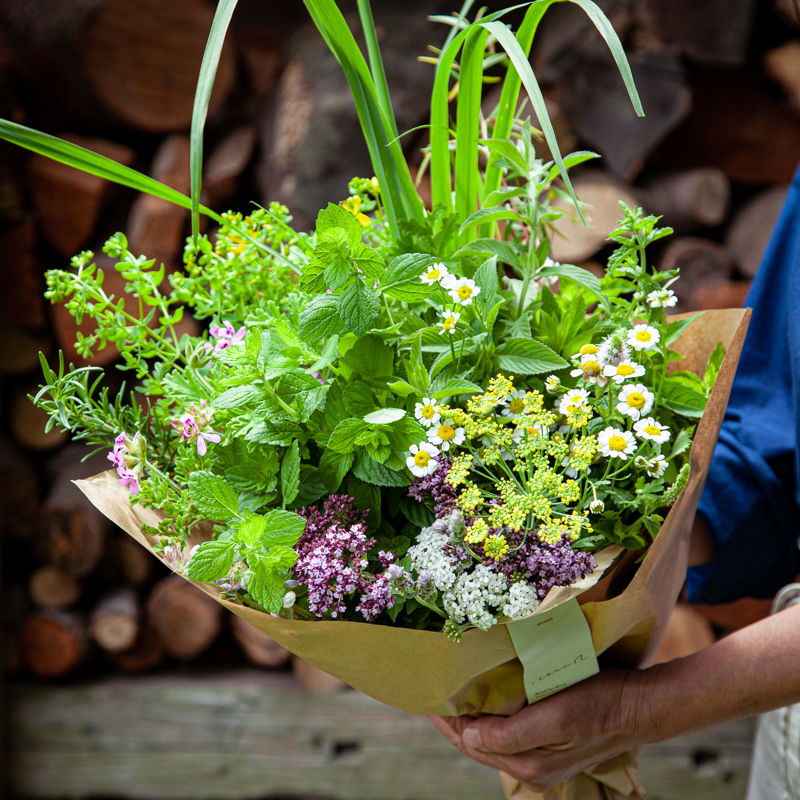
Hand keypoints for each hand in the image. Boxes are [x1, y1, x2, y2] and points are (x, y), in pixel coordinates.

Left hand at [429, 668, 647, 792]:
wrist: (638, 707)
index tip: (430, 693)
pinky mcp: (550, 748)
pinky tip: (484, 703)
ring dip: (469, 721)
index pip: (471, 742)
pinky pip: (508, 737)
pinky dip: (489, 721)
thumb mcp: (556, 718)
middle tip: (431, 693)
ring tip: (450, 696)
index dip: (448, 718)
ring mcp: (541, 760)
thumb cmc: (599, 705)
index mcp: (529, 765)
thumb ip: (512, 735)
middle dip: (452, 722)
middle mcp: (531, 769)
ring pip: (490, 742)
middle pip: (476, 746)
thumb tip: (470, 737)